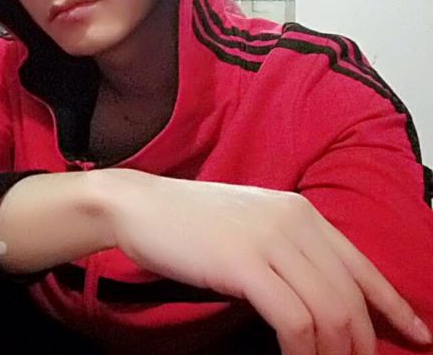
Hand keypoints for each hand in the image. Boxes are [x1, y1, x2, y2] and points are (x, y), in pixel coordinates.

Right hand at [100, 169, 431, 354]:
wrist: (142, 206)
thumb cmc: (191, 220)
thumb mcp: (250, 225)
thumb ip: (287, 250)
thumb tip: (318, 297)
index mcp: (300, 211)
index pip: (362, 265)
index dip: (394, 306)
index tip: (416, 336)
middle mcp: (295, 221)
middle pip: (350, 297)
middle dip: (361, 345)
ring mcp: (271, 240)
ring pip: (329, 313)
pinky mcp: (246, 263)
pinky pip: (295, 321)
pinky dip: (303, 353)